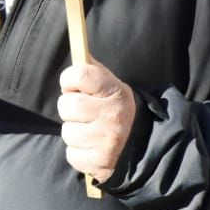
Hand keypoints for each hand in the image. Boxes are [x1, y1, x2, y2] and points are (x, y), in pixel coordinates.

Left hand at [57, 61, 136, 182]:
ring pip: (67, 132)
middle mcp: (113, 116)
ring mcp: (108, 141)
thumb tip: (76, 47)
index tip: (73, 85)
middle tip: (83, 112)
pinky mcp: (101, 163)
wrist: (143, 143)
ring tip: (90, 131)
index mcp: (115, 91)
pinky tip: (92, 148)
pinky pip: (71, 155)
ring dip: (74, 132)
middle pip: (67, 105)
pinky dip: (78, 153)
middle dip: (70, 109)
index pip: (80, 74)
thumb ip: (91, 68)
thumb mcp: (109, 84)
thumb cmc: (114, 108)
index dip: (69, 79)